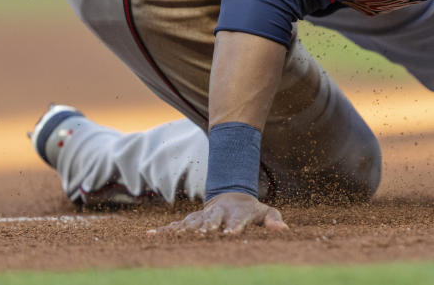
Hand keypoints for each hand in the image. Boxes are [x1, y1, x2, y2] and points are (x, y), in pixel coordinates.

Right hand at [149, 192, 287, 235]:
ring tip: (175, 237)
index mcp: (237, 211)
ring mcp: (202, 215)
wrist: (231, 196)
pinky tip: (149, 235)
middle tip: (203, 235)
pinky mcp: (190, 219)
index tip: (231, 235)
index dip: (234, 227)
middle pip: (211, 220)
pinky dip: (163, 230)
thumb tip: (284, 229)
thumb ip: (274, 220)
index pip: (236, 220)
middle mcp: (218, 212)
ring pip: (192, 223)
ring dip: (184, 230)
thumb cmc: (251, 210)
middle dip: (207, 228)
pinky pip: (175, 225)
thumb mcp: (265, 212)